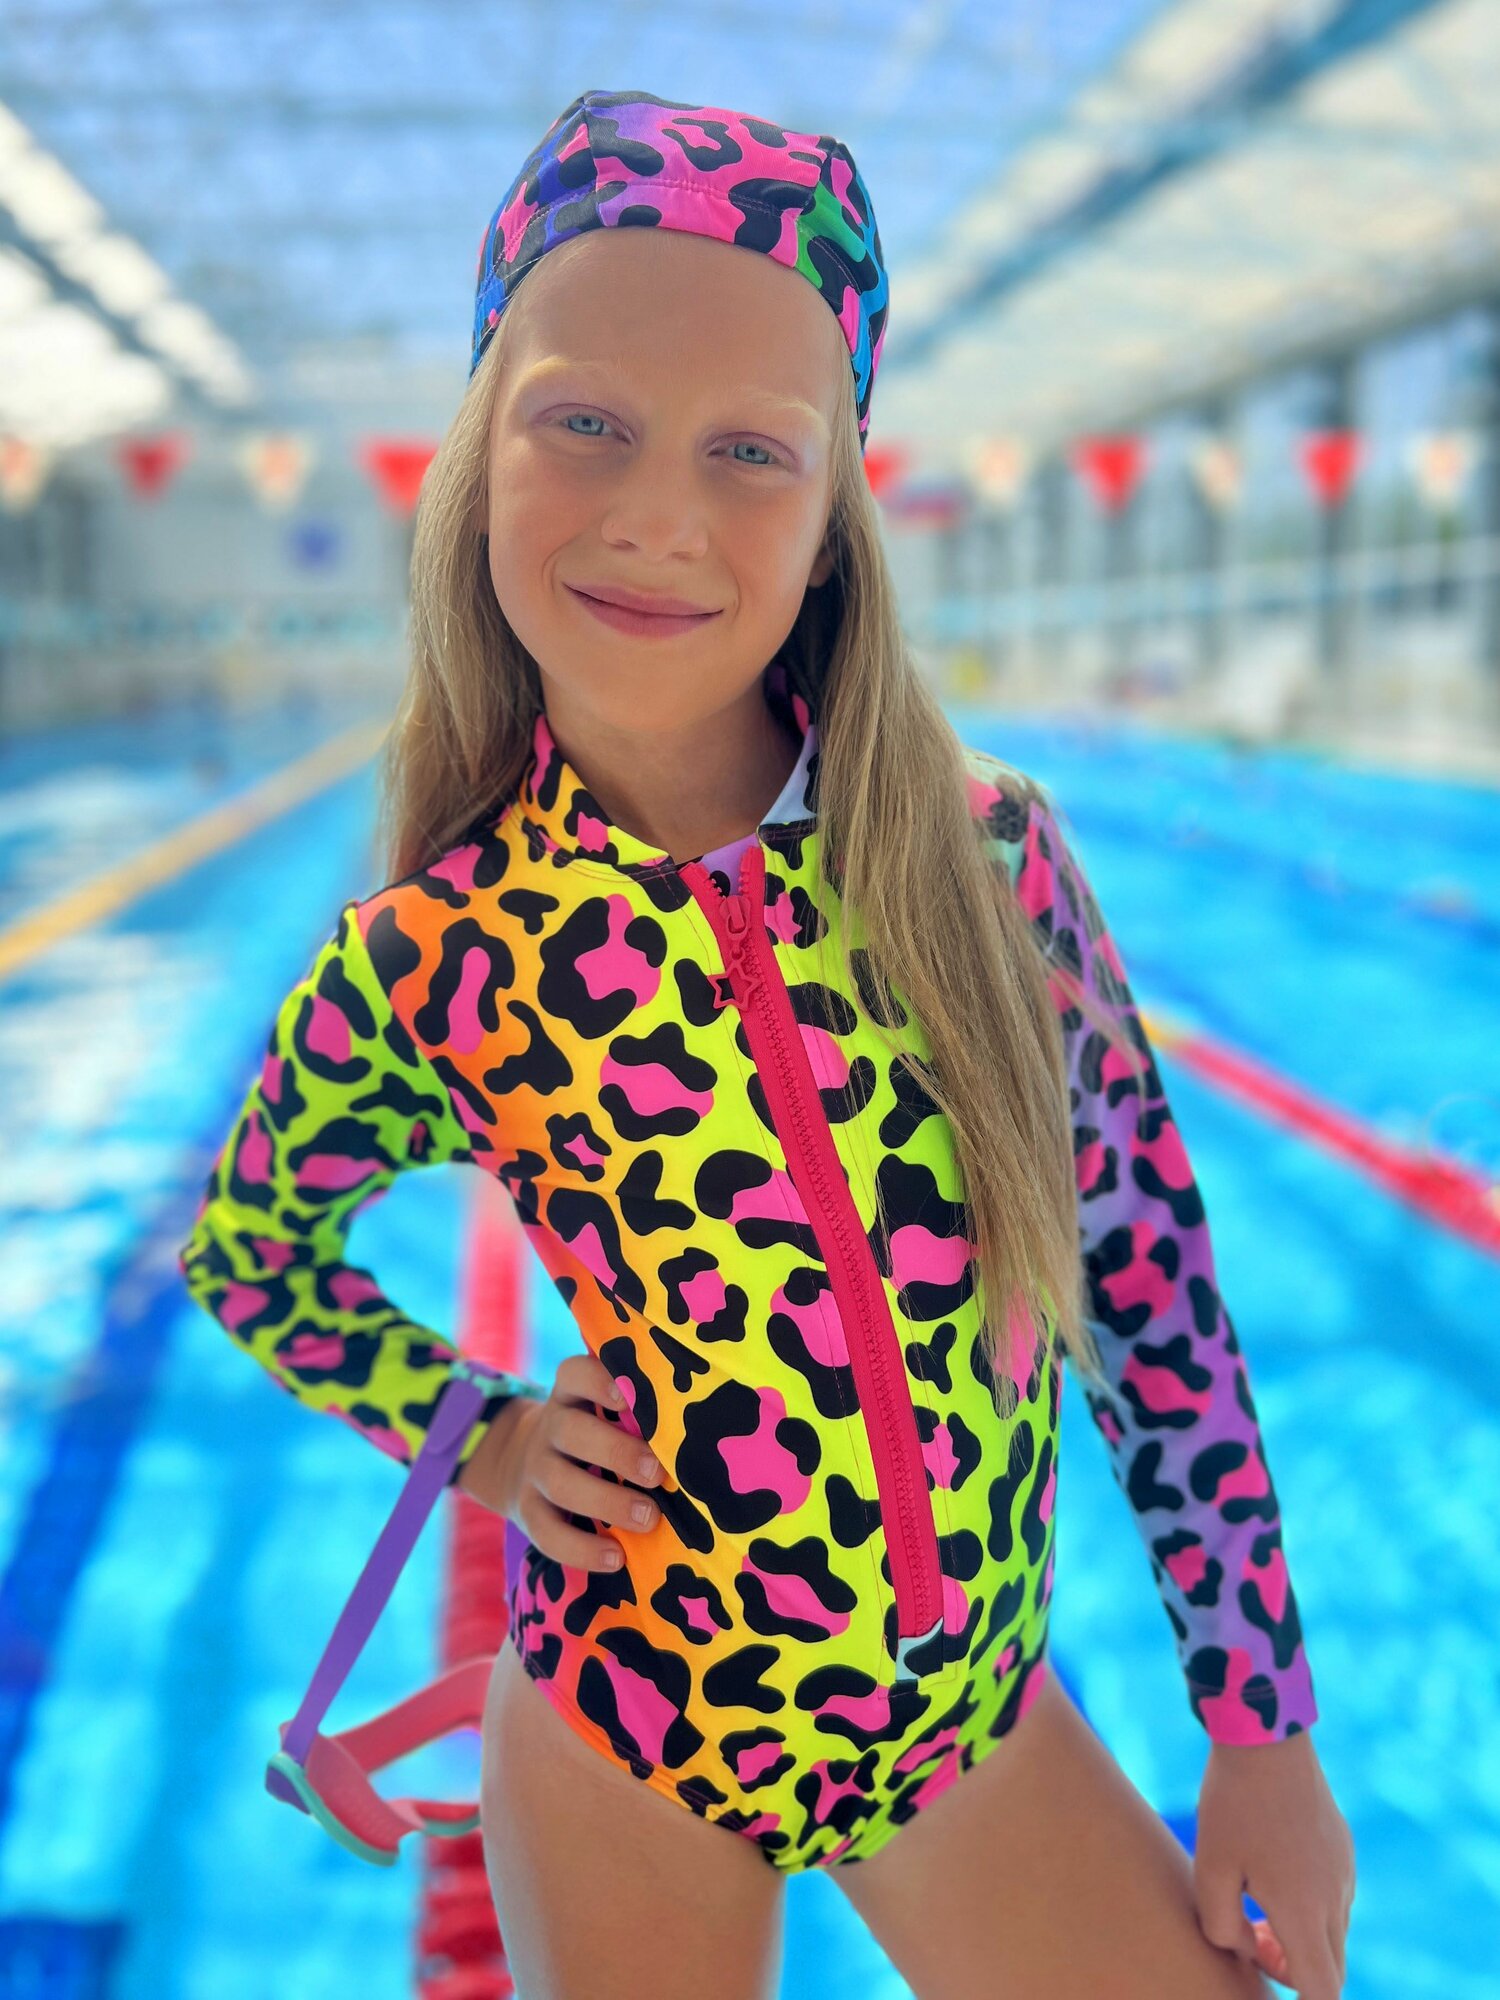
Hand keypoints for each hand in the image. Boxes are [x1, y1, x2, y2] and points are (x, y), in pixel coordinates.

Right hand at [456, 1351, 665, 1572]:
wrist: (525, 1466)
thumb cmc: (595, 1436)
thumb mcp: (605, 1414)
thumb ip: (641, 1415)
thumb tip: (702, 1433)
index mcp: (572, 1395)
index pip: (575, 1374)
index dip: (599, 1382)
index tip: (629, 1398)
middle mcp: (550, 1428)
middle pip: (571, 1431)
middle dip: (617, 1451)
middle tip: (658, 1474)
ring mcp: (535, 1470)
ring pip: (561, 1483)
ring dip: (607, 1502)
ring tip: (649, 1518)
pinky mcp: (528, 1512)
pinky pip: (546, 1532)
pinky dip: (580, 1549)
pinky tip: (615, 1558)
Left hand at [1193, 1730, 1354, 1998]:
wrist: (1267, 1737)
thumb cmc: (1232, 1803)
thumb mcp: (1209, 1867)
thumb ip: (1221, 1925)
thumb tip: (1244, 1948)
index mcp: (1303, 1911)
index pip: (1322, 1989)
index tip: (1272, 1982)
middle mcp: (1335, 1897)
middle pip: (1331, 1967)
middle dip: (1295, 1970)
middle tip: (1252, 1936)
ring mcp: (1345, 1871)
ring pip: (1333, 1932)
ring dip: (1301, 1936)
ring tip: (1254, 1899)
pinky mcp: (1343, 1848)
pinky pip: (1334, 1897)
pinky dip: (1310, 1906)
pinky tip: (1272, 1868)